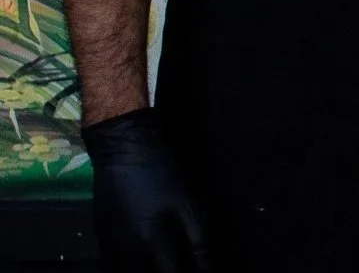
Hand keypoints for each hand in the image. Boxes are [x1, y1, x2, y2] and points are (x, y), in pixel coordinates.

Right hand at [83, 108, 212, 272]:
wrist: (122, 148)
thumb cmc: (161, 173)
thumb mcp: (187, 203)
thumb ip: (198, 239)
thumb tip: (208, 266)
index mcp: (149, 241)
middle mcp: (124, 250)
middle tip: (178, 267)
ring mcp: (108, 244)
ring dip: (146, 272)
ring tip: (164, 265)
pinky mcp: (100, 236)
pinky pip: (114, 264)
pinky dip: (130, 267)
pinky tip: (144, 263)